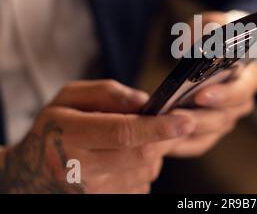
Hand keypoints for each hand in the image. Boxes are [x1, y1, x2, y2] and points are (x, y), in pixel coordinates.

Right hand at [0, 80, 195, 193]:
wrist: (29, 173)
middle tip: (169, 125)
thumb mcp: (69, 98)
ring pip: (145, 172)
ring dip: (152, 154)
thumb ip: (107, 93)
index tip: (185, 120)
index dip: (159, 127)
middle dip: (164, 138)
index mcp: (70, 135)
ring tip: (131, 143)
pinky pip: (140, 187)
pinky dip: (142, 171)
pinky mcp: (102, 203)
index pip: (123, 132)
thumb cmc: (53, 129)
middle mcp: (79, 169)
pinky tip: (123, 162)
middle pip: (141, 155)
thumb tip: (145, 102)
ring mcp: (91, 192)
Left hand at [167, 12, 256, 156]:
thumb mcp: (217, 23)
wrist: (224, 51)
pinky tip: (162, 142)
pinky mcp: (212, 130)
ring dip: (186, 133)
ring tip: (161, 129)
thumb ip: (211, 28)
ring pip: (210, 133)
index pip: (241, 91)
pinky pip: (198, 143)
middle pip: (223, 117)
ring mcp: (227, 118)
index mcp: (249, 78)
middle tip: (173, 115)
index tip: (201, 95)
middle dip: (198, 118)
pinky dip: (182, 145)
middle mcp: (241, 103)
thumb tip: (192, 46)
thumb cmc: (220, 36)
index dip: (222, 95)